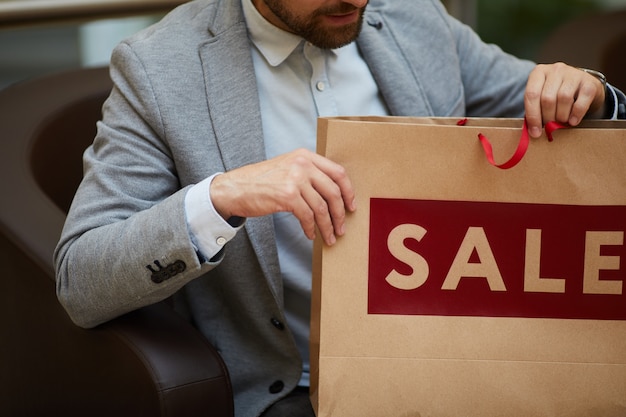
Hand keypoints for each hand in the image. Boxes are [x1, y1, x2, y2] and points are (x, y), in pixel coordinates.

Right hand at [210, 148, 355, 245]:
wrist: (235, 188)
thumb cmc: (261, 181)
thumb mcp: (288, 167)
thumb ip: (309, 173)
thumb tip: (333, 194)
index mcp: (306, 155)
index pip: (338, 172)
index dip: (348, 191)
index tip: (351, 205)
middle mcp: (302, 164)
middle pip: (333, 191)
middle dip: (340, 213)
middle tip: (342, 227)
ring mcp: (295, 179)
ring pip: (321, 207)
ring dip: (328, 225)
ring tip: (330, 237)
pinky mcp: (287, 195)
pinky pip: (307, 216)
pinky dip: (312, 228)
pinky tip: (311, 234)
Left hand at [525, 63, 605, 137]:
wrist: (583, 86)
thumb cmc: (557, 94)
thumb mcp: (542, 97)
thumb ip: (536, 110)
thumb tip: (533, 131)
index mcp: (539, 72)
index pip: (531, 94)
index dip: (532, 116)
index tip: (535, 132)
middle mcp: (555, 70)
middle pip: (547, 98)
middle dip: (548, 118)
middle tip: (550, 127)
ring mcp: (573, 73)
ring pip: (563, 98)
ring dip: (561, 116)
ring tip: (561, 122)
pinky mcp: (589, 82)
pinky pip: (581, 101)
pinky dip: (576, 114)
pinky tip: (573, 121)